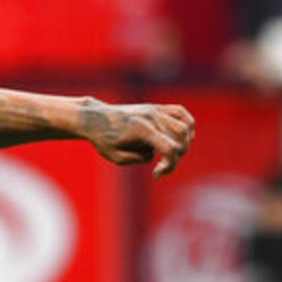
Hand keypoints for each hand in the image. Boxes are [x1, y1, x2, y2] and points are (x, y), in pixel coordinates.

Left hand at [80, 100, 195, 176]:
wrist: (95, 119)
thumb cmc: (103, 140)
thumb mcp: (117, 157)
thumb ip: (140, 158)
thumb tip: (155, 152)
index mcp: (142, 130)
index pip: (170, 148)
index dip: (170, 166)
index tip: (156, 174)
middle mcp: (152, 117)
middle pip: (181, 138)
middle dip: (176, 157)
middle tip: (160, 166)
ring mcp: (155, 110)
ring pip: (185, 126)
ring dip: (183, 143)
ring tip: (168, 152)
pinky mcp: (156, 108)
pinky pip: (181, 113)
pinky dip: (187, 125)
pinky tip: (181, 137)